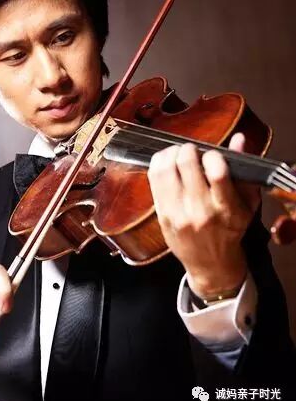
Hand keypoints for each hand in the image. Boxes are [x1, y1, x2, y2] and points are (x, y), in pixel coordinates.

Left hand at [147, 132, 260, 296]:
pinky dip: (158, 165)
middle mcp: (200, 210)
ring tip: (177, 154)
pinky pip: (153, 180)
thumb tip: (239, 138)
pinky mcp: (162, 214)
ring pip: (165, 169)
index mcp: (226, 207)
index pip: (216, 171)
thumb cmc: (230, 229)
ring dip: (170, 154)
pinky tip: (165, 163)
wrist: (210, 262)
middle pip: (186, 164)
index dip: (212, 155)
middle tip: (191, 150)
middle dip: (188, 149)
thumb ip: (243, 170)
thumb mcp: (247, 203)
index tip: (212, 155)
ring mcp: (177, 213)